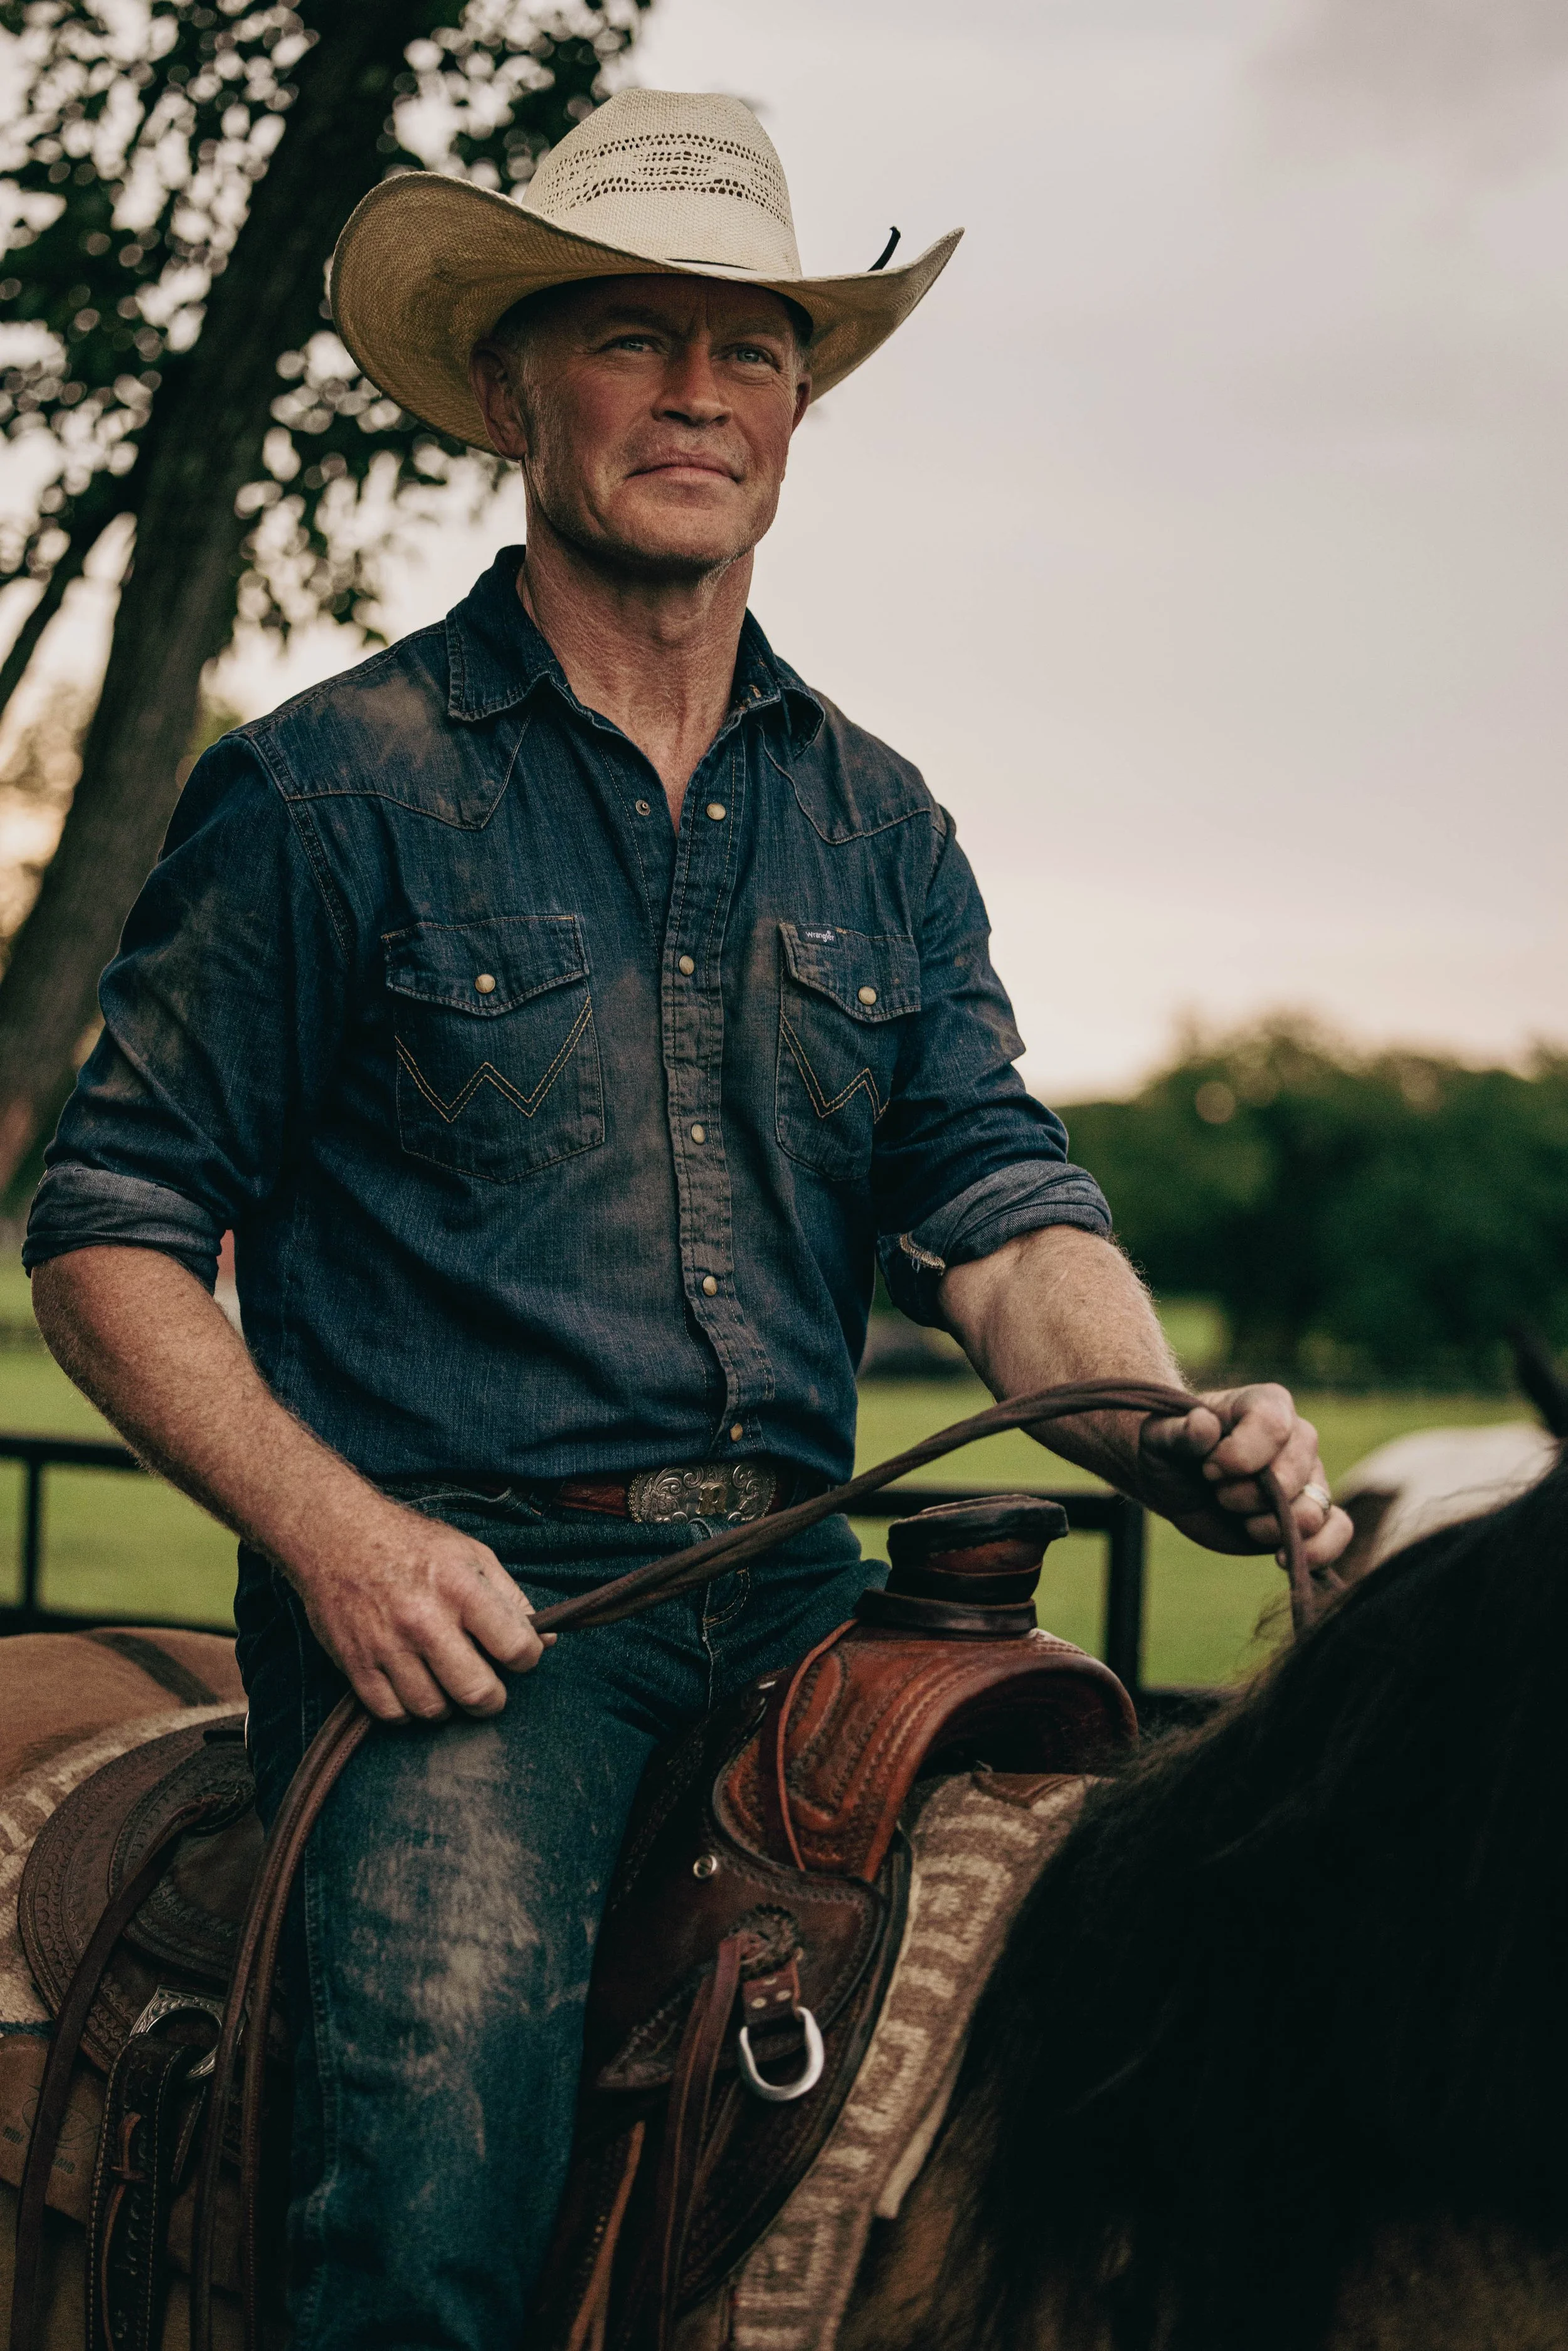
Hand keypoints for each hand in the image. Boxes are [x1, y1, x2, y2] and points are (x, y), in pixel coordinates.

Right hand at [286, 1497, 551, 1722]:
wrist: (336, 1535)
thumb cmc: (411, 1545)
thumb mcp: (471, 1554)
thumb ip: (511, 1598)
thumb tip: (546, 1641)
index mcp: (461, 1588)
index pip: (516, 1647)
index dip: (527, 1658)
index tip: (517, 1655)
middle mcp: (424, 1620)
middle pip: (477, 1693)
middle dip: (491, 1698)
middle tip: (487, 1686)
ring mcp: (387, 1645)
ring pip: (433, 1710)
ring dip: (447, 1704)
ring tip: (445, 1681)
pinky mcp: (355, 1664)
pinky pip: (391, 1714)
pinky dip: (407, 1710)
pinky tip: (411, 1685)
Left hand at [1137, 1383, 1351, 1567]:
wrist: (1175, 1483)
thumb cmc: (1170, 1451)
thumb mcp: (1159, 1437)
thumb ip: (1179, 1432)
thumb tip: (1203, 1425)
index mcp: (1265, 1405)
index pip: (1274, 1425)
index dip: (1240, 1455)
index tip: (1208, 1469)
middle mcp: (1296, 1439)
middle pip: (1293, 1473)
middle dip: (1248, 1496)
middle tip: (1218, 1494)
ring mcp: (1307, 1478)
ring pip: (1314, 1507)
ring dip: (1270, 1526)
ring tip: (1242, 1521)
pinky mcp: (1309, 1515)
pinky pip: (1338, 1530)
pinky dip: (1318, 1550)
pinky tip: (1279, 1557)